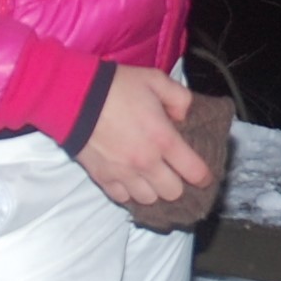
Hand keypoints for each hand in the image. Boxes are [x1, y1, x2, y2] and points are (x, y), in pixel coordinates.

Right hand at [75, 65, 212, 206]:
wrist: (76, 98)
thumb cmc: (118, 87)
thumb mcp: (157, 80)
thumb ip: (180, 98)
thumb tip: (184, 116)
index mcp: (163, 139)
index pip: (193, 171)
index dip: (203, 177)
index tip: (204, 177)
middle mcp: (146, 162)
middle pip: (172, 193)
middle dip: (178, 184)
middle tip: (174, 173)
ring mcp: (122, 174)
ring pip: (148, 200)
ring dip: (153, 190)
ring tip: (152, 178)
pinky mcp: (102, 178)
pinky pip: (122, 199)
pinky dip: (130, 193)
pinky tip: (132, 181)